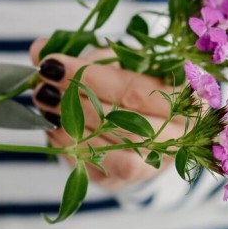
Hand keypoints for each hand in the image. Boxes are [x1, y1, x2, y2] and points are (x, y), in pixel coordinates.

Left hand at [29, 39, 184, 191]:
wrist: (155, 126)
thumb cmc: (139, 86)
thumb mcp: (119, 62)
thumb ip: (85, 56)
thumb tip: (39, 47)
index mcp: (188, 99)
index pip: (135, 89)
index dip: (91, 76)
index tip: (53, 62)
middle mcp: (180, 136)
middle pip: (125, 120)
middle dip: (77, 100)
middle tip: (43, 84)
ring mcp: (156, 163)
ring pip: (112, 148)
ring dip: (72, 125)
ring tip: (45, 105)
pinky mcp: (129, 181)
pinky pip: (98, 168)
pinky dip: (72, 147)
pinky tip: (55, 128)